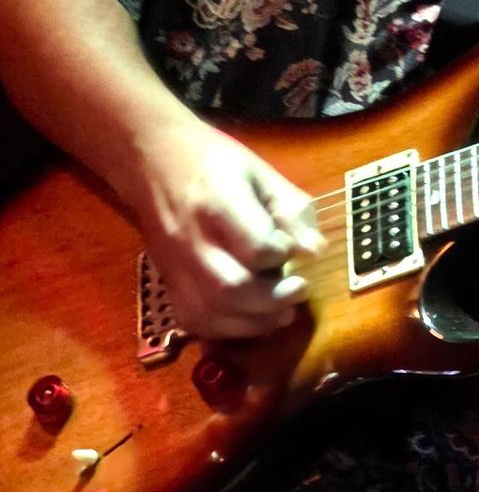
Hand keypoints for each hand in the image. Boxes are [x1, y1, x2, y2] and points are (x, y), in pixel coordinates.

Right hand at [131, 121, 326, 340]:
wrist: (153, 162)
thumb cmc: (214, 162)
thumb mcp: (260, 171)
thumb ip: (290, 209)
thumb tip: (314, 252)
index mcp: (217, 200)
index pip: (256, 246)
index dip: (282, 254)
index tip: (291, 248)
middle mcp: (192, 239)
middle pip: (231, 289)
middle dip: (273, 300)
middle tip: (297, 290)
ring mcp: (175, 266)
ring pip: (212, 314)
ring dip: (254, 322)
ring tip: (281, 310)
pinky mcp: (167, 284)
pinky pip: (195, 322)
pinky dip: (228, 330)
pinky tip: (250, 317)